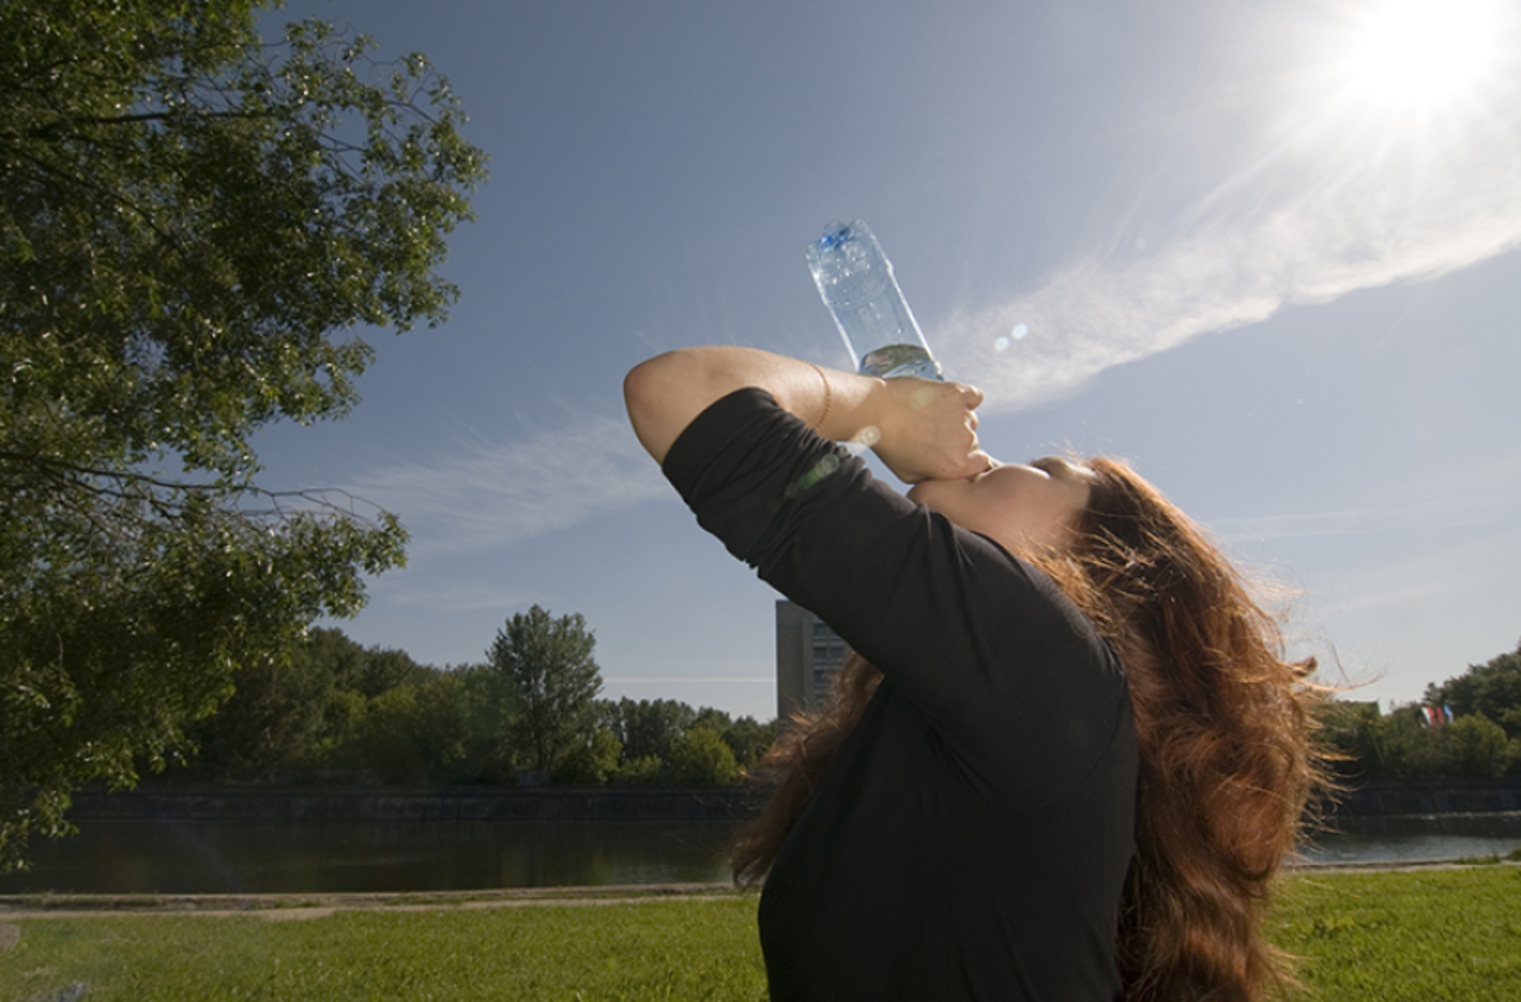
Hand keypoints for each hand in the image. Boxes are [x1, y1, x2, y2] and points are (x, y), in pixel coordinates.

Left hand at [867, 378, 991, 483]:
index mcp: (958, 466)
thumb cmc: (889, 443)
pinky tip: (948, 401)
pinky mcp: (957, 393)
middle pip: (973, 442)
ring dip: (955, 419)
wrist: (876, 411)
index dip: (964, 459)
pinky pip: (974, 396)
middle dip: (956, 439)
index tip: (951, 453)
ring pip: (969, 419)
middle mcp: (965, 442)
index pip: (978, 464)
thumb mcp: (911, 476)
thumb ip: (935, 477)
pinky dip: (965, 398)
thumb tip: (944, 474)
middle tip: (932, 434)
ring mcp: (963, 416)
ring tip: (930, 416)